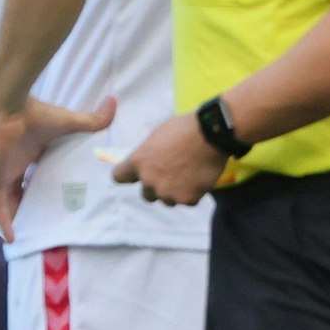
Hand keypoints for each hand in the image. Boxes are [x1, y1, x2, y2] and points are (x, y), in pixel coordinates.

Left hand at [0, 95, 117, 240]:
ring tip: (31, 237)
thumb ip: (92, 119)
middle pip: (22, 190)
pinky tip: (12, 237)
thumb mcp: (69, 121)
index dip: (43, 187)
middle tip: (45, 224)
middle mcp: (17, 163)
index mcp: (31, 152)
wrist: (9, 106)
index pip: (36, 174)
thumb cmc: (36, 112)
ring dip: (17, 217)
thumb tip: (115, 102)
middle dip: (31, 206)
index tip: (57, 201)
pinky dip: (4, 220)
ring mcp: (5, 171)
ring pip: (9, 200)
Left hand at [111, 112, 227, 206]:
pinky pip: (187, 201)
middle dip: (155, 187)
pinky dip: (192, 193)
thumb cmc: (182, 129)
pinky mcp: (187, 199)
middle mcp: (149, 180)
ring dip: (173, 192)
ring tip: (187, 176)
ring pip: (166, 200)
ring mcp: (168, 192)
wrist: (211, 134)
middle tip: (170, 175)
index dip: (127, 175)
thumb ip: (147, 153)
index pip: (118, 177)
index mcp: (137, 162)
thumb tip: (146, 160)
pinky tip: (198, 179)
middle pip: (146, 194)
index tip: (134, 174)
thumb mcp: (156, 136)